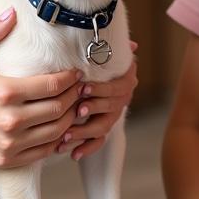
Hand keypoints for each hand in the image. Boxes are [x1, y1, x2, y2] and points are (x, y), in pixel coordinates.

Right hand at [0, 7, 82, 168]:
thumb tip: (12, 12)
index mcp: (4, 91)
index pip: (52, 85)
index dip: (70, 78)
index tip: (76, 73)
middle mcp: (10, 120)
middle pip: (60, 109)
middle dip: (75, 97)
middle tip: (80, 89)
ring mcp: (10, 143)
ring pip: (56, 132)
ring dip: (70, 119)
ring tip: (73, 107)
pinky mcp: (7, 160)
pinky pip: (44, 152)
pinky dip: (57, 141)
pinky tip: (60, 129)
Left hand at [58, 42, 138, 160]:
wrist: (96, 75)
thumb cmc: (96, 60)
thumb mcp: (103, 52)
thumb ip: (111, 48)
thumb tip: (131, 43)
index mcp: (124, 80)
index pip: (116, 87)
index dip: (100, 89)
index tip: (83, 89)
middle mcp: (122, 98)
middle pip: (110, 108)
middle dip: (92, 110)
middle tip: (75, 112)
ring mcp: (113, 115)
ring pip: (103, 127)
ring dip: (84, 132)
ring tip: (66, 136)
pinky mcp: (103, 129)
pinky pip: (98, 142)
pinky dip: (86, 148)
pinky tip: (73, 154)